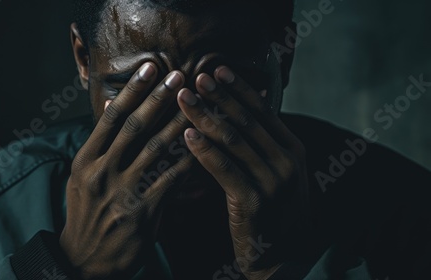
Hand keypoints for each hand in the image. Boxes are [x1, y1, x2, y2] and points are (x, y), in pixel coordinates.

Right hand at [60, 63, 193, 278]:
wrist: (85, 259)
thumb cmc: (86, 214)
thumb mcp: (82, 177)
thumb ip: (100, 145)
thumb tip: (108, 107)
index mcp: (86, 160)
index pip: (111, 118)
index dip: (133, 91)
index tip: (151, 69)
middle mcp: (102, 171)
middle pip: (135, 127)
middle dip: (159, 99)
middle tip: (180, 76)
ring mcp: (123, 191)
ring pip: (156, 150)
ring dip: (179, 123)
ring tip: (197, 104)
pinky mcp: (143, 210)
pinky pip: (171, 179)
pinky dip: (187, 160)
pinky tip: (202, 145)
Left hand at [177, 66, 309, 278]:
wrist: (283, 256)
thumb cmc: (274, 211)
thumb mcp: (276, 173)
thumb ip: (261, 146)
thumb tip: (236, 113)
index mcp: (293, 149)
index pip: (263, 111)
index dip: (238, 89)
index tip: (217, 70)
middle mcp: (286, 161)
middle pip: (246, 120)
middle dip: (218, 96)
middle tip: (194, 76)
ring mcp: (272, 181)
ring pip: (233, 140)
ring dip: (205, 116)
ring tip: (183, 99)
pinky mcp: (253, 201)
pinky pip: (224, 169)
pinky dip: (204, 150)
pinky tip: (187, 135)